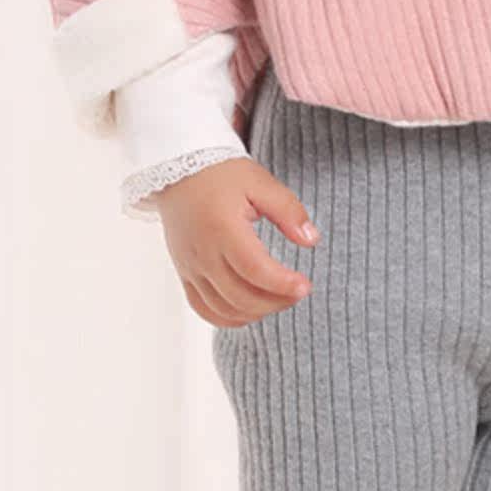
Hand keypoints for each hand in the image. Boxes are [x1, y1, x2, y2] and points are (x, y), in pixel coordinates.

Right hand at [154, 156, 319, 328]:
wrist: (178, 172)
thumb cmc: (221, 174)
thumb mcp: (259, 182)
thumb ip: (288, 210)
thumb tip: (311, 240)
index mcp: (222, 228)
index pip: (254, 269)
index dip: (282, 284)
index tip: (305, 286)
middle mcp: (203, 253)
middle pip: (240, 296)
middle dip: (276, 301)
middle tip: (299, 292)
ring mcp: (190, 267)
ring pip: (223, 309)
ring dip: (256, 313)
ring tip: (280, 299)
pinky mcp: (185, 273)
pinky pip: (203, 309)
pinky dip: (229, 318)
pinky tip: (252, 311)